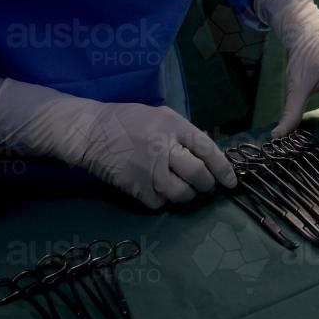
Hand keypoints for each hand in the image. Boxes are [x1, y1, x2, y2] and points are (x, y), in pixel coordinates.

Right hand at [0, 77, 236, 208]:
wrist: (88, 131)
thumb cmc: (127, 121)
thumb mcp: (159, 116)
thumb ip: (183, 134)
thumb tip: (208, 155)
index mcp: (172, 125)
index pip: (207, 149)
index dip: (223, 168)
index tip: (231, 182)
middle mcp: (162, 146)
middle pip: (198, 174)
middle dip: (207, 185)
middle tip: (205, 186)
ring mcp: (147, 168)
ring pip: (181, 193)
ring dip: (187, 195)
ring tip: (183, 189)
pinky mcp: (133, 185)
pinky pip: (159, 202)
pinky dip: (162, 200)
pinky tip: (157, 189)